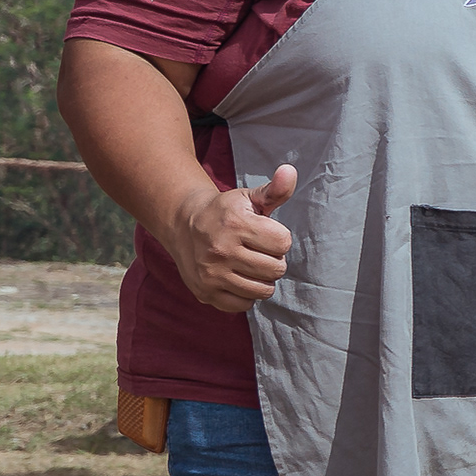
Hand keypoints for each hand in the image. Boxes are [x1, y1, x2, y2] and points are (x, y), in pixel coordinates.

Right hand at [173, 166, 296, 312]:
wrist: (184, 224)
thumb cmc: (226, 211)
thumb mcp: (250, 197)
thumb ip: (275, 190)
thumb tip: (290, 170)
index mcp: (235, 224)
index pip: (283, 243)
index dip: (279, 238)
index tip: (264, 233)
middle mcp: (221, 250)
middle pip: (276, 269)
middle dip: (273, 259)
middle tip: (257, 250)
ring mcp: (211, 274)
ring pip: (263, 290)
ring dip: (262, 278)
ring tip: (248, 263)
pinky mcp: (205, 292)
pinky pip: (244, 305)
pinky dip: (246, 294)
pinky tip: (237, 277)